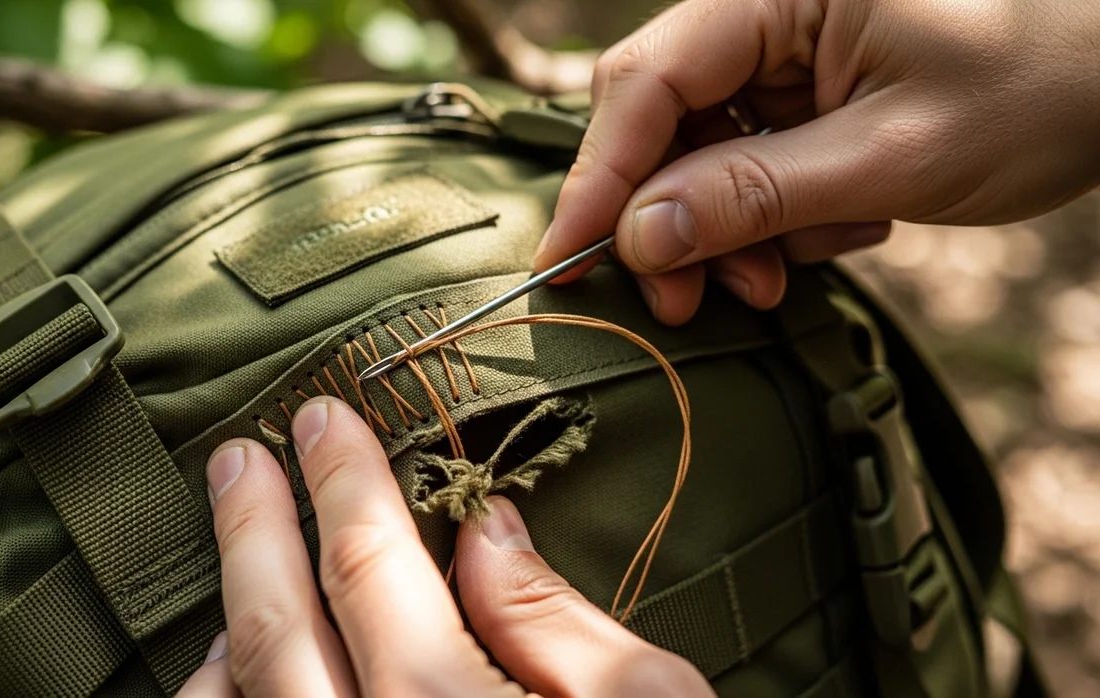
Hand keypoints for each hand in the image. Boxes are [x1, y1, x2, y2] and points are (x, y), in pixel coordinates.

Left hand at [177, 396, 714, 697]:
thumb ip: (557, 621)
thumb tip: (484, 529)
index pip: (371, 568)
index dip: (342, 482)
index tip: (319, 417)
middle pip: (275, 631)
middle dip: (250, 530)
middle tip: (235, 457)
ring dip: (226, 628)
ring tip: (240, 564)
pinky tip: (238, 681)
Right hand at [535, 0, 1099, 323]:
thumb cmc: (1046, 85)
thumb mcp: (894, 155)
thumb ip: (755, 195)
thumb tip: (638, 238)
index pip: (647, 83)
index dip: (598, 180)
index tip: (563, 265)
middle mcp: (767, 10)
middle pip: (663, 123)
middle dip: (674, 223)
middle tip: (695, 304)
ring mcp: (790, 49)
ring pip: (703, 153)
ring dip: (735, 231)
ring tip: (794, 270)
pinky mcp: (812, 87)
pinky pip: (754, 161)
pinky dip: (781, 215)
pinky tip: (846, 224)